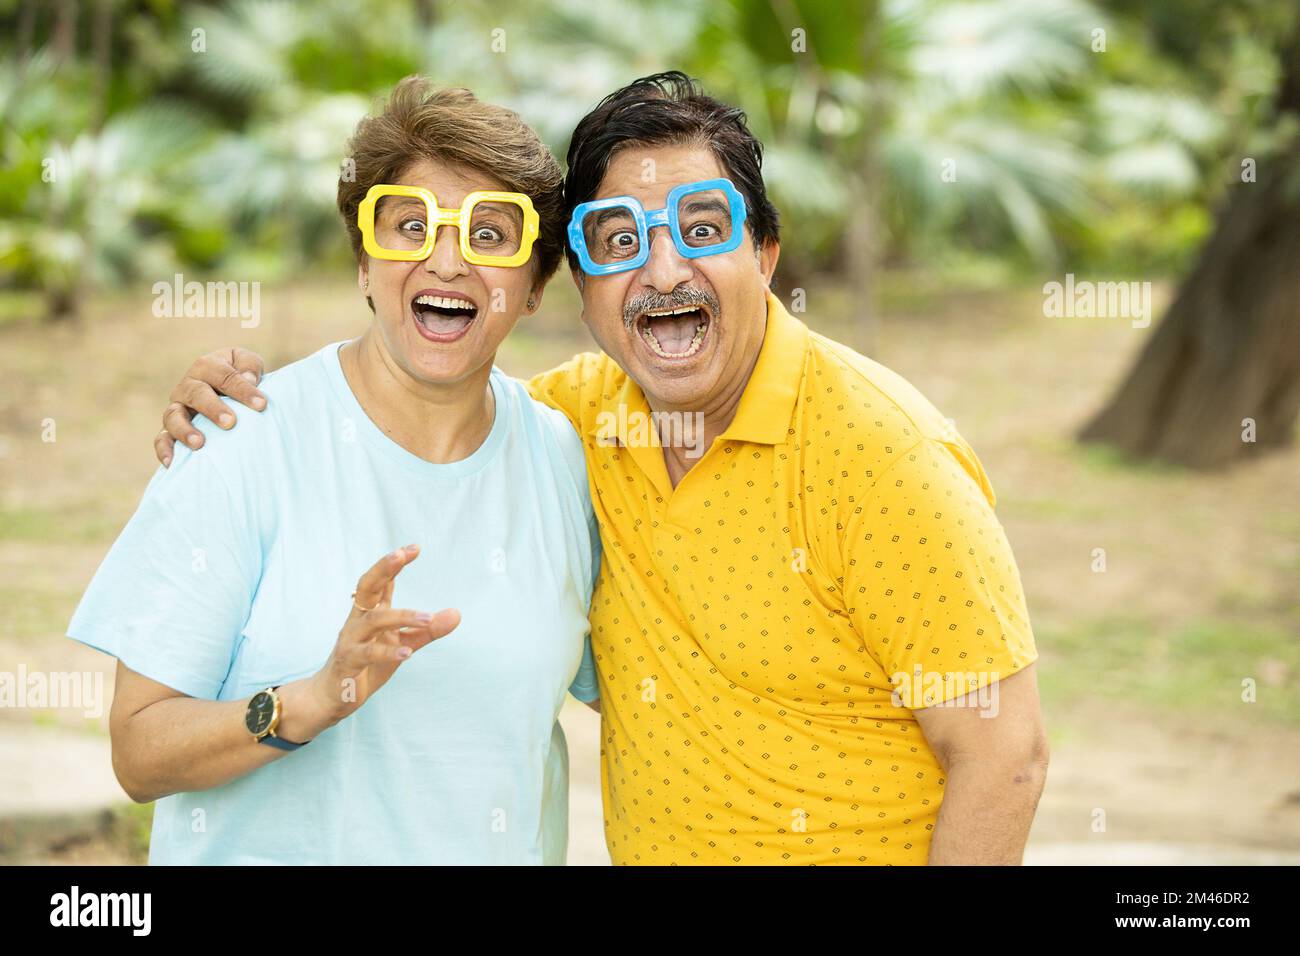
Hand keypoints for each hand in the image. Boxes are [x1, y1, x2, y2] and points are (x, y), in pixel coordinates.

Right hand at [156, 346, 268, 466]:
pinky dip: (164, 449)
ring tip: (199, 443)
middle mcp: (188, 385)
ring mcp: (177, 407)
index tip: (261, 405)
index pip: (224, 376)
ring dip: (184, 430)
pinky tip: (172, 463)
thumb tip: (250, 379)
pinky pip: (162, 438)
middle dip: (213, 408)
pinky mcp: (170, 428)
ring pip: (173, 416)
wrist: (227, 389)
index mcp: (207, 366)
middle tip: (230, 422)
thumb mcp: (247, 363)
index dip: (243, 390)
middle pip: (196, 394)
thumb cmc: (242, 376)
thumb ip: (250, 365)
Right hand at [305, 545, 459, 730]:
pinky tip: (408, 652)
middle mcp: (358, 620)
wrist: (335, 695)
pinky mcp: (349, 662)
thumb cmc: (368, 664)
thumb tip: (457, 614)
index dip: (394, 563)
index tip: (414, 547)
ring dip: (402, 616)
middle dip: (383, 568)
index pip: (381, 581)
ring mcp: (351, 640)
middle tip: (401, 554)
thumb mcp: (403, 643)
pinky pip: (369, 653)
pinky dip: (389, 651)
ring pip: (373, 620)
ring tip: (428, 618)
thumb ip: (427, 629)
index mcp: (370, 612)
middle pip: (366, 586)